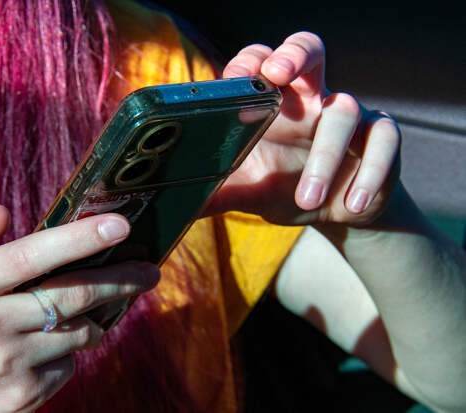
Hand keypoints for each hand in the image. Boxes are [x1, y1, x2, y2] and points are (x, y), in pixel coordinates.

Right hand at [0, 206, 158, 411]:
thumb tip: (3, 214)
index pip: (31, 255)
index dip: (81, 237)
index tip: (121, 224)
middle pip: (73, 295)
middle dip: (122, 278)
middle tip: (150, 270)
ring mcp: (7, 366)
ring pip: (81, 331)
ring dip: (97, 315)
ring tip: (98, 304)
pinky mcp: (24, 395)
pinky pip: (69, 363)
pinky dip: (69, 350)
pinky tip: (47, 346)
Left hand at [208, 32, 400, 226]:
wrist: (334, 213)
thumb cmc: (286, 188)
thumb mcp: (249, 190)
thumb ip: (216, 193)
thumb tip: (174, 204)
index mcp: (275, 103)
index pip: (261, 63)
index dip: (248, 62)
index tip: (234, 79)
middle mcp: (311, 99)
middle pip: (309, 51)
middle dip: (293, 54)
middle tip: (276, 74)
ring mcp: (350, 114)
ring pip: (343, 110)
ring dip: (323, 158)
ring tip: (306, 199)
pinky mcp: (381, 137)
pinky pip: (385, 140)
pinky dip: (370, 172)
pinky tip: (351, 203)